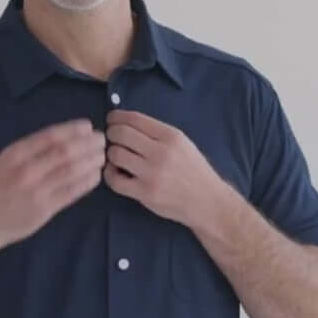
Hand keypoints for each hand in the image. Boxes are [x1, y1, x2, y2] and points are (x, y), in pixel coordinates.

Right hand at [0, 118, 106, 252]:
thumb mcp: (2, 162)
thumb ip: (27, 151)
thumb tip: (59, 139)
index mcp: (14, 155)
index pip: (49, 137)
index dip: (72, 130)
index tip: (87, 126)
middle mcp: (26, 170)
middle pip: (64, 152)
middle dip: (87, 144)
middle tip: (101, 139)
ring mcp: (36, 191)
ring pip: (71, 171)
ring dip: (91, 161)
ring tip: (102, 156)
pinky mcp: (44, 210)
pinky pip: (71, 193)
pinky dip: (86, 182)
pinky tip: (95, 175)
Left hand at [102, 109, 224, 227]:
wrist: (207, 201)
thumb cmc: (193, 170)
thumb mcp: (182, 143)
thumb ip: (157, 133)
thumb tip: (126, 123)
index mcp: (171, 136)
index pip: (135, 119)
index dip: (117, 117)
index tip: (112, 120)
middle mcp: (161, 152)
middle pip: (121, 133)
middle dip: (112, 134)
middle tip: (112, 139)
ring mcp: (152, 173)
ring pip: (115, 154)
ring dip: (111, 154)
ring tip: (117, 158)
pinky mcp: (145, 193)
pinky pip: (114, 180)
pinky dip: (110, 174)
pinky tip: (116, 173)